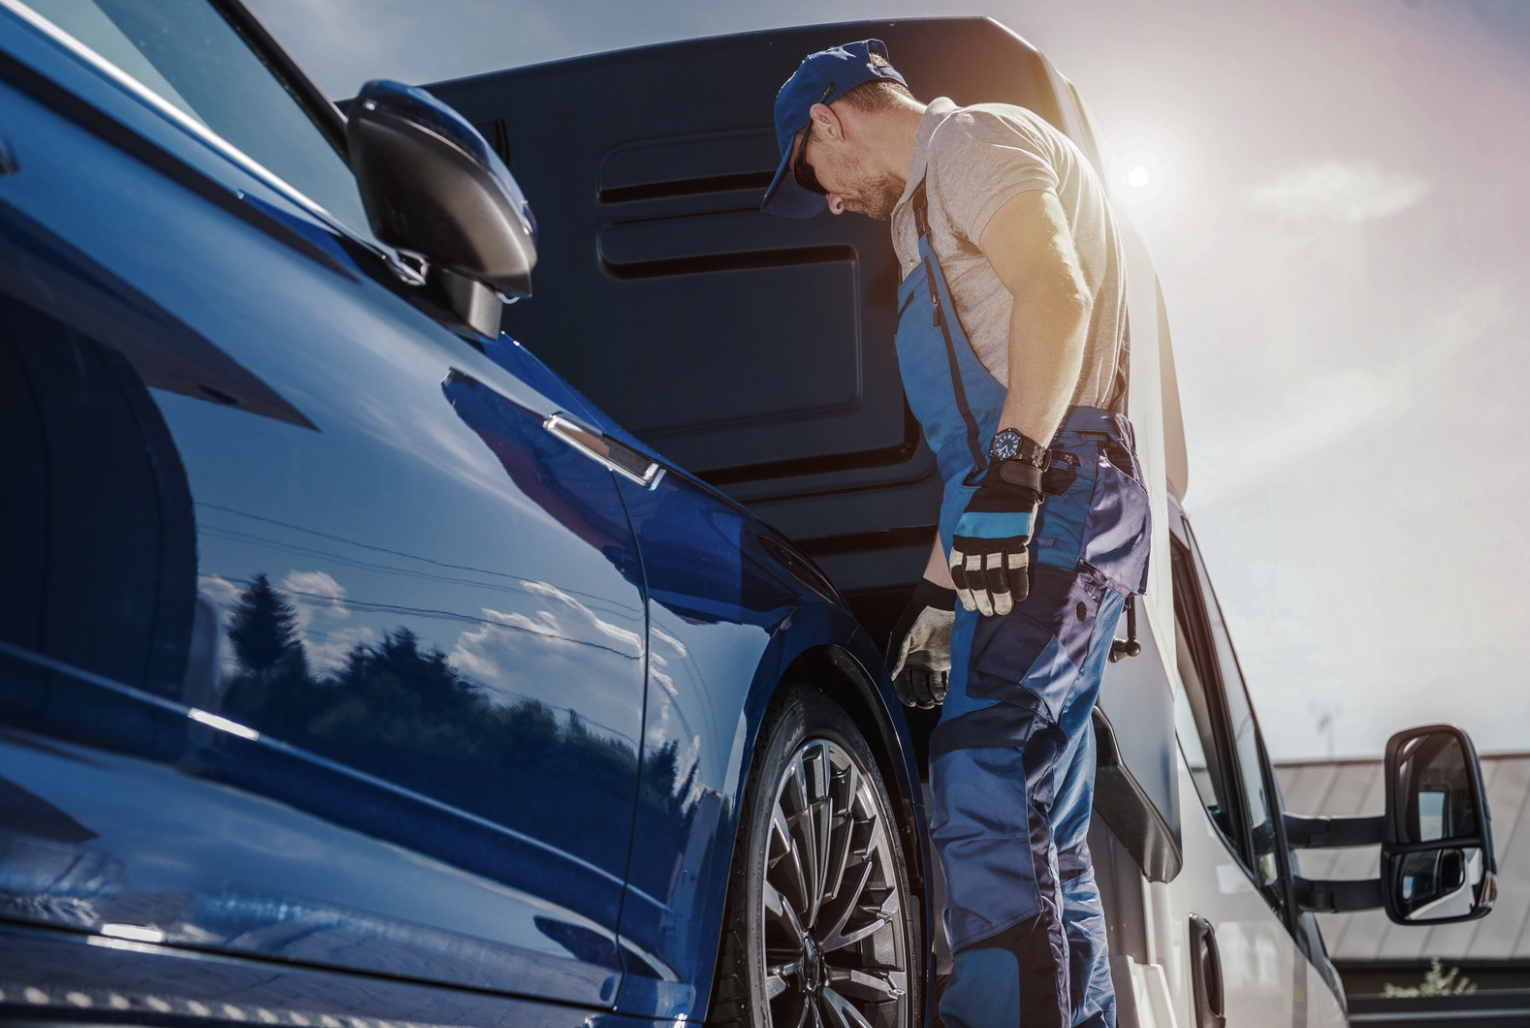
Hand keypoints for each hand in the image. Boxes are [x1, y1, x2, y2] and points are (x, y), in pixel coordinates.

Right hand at [886, 579, 955, 707]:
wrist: (939, 607)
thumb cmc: (917, 619)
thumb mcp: (904, 638)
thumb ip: (898, 657)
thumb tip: (891, 678)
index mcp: (905, 661)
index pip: (903, 684)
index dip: (905, 695)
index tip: (911, 702)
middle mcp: (919, 665)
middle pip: (918, 689)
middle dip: (921, 698)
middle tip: (926, 703)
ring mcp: (934, 664)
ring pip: (933, 687)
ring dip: (934, 696)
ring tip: (938, 699)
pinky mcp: (949, 661)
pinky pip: (948, 680)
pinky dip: (948, 689)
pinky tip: (948, 694)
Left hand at [950, 458, 1042, 615]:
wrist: (1008, 477)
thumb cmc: (988, 502)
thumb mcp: (968, 520)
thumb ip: (968, 542)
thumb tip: (968, 570)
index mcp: (962, 536)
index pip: (960, 571)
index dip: (965, 592)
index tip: (970, 607)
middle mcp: (977, 540)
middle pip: (978, 578)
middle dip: (983, 599)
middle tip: (989, 613)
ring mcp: (997, 539)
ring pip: (997, 576)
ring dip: (1001, 597)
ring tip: (1004, 610)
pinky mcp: (1017, 537)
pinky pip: (1018, 566)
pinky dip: (1020, 584)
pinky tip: (1021, 595)